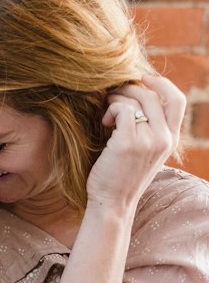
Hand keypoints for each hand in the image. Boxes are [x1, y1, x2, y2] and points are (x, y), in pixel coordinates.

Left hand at [89, 73, 184, 213]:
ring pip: (135, 100)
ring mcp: (148, 140)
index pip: (178, 100)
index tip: (143, 78)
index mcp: (170, 140)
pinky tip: (104, 122)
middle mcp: (164, 139)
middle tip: (113, 93)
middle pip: (153, 95)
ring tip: (106, 110)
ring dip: (117, 98)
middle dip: (130, 87)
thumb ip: (149, 129)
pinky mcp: (129, 142)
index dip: (162, 84)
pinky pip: (122, 109)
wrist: (112, 203)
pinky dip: (111, 109)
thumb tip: (138, 98)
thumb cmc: (122, 176)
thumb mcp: (145, 151)